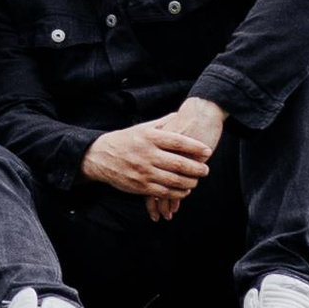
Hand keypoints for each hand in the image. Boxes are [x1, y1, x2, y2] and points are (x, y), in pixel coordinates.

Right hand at [81, 97, 225, 218]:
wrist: (100, 157)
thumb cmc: (125, 140)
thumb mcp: (142, 128)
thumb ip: (162, 123)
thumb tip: (181, 114)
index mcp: (150, 138)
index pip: (178, 142)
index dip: (195, 147)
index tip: (207, 151)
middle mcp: (147, 154)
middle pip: (179, 163)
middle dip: (196, 168)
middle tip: (206, 169)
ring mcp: (144, 171)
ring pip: (173, 180)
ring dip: (189, 182)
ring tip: (196, 181)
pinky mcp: (140, 186)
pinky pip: (164, 192)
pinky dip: (177, 193)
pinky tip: (184, 191)